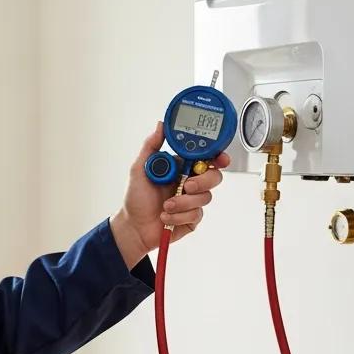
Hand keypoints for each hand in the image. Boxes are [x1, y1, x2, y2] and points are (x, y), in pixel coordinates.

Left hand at [109, 121, 230, 268]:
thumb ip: (151, 146)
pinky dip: (178, 216)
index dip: (217, 156)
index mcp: (181, 167)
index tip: (220, 158)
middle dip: (202, 181)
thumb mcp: (139, 169)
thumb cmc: (136, 199)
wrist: (134, 227)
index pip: (205, 157)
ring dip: (183, 202)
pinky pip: (196, 215)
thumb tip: (160, 126)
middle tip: (186, 186)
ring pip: (205, 197)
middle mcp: (189, 182)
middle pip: (213, 176)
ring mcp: (192, 201)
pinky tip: (165, 217)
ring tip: (166, 206)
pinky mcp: (192, 218)